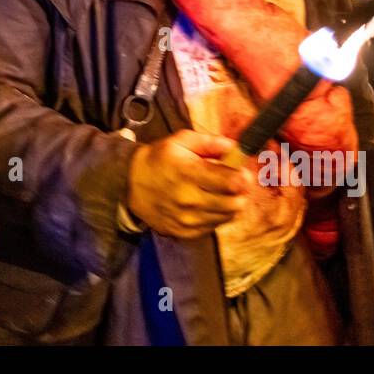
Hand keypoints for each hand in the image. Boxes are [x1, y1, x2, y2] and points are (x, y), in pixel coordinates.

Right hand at [125, 130, 250, 238]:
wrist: (131, 184)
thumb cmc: (159, 159)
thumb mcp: (180, 140)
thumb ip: (209, 142)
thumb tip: (234, 148)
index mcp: (189, 173)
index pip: (231, 183)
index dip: (243, 177)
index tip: (241, 172)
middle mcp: (189, 200)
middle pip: (235, 203)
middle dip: (241, 192)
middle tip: (235, 183)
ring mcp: (187, 220)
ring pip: (227, 217)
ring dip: (230, 204)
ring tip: (222, 193)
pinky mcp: (184, 232)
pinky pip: (214, 227)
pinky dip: (217, 216)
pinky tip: (209, 205)